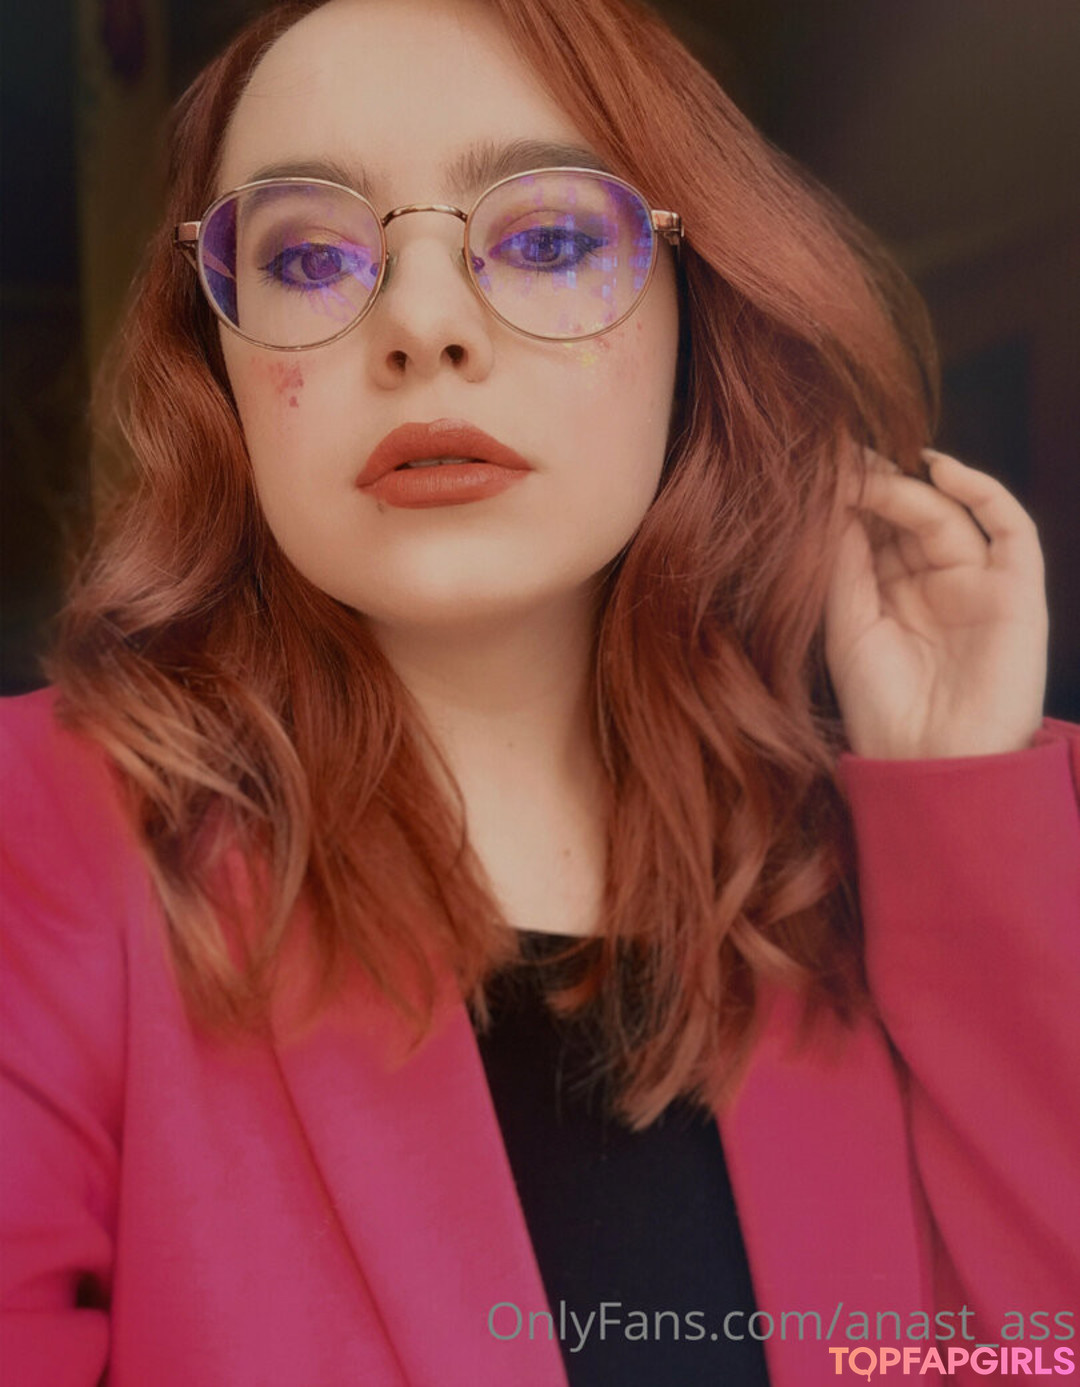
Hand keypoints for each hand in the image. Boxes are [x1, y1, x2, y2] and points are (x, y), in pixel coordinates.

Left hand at [824, 448, 1047, 758]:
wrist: (931, 764)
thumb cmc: (882, 709)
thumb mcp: (848, 626)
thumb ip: (844, 563)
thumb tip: (833, 499)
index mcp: (893, 597)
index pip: (874, 532)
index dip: (850, 501)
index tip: (815, 470)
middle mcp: (936, 586)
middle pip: (908, 518)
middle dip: (874, 487)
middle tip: (837, 463)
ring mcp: (979, 586)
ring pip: (948, 516)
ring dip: (907, 489)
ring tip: (868, 472)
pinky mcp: (1018, 592)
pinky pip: (1011, 528)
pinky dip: (982, 490)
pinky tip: (936, 469)